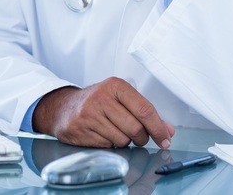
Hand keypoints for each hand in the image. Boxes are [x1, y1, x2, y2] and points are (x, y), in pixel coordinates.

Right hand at [32, 77, 174, 148]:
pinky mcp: (82, 129)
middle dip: (141, 138)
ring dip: (124, 141)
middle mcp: (102, 97)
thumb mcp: (121, 99)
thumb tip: (168, 131)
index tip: (166, 139)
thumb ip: (146, 113)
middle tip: (138, 136)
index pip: (145, 109)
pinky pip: (108, 146)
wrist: (63, 108)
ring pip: (123, 140)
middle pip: (135, 128)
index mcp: (116, 86)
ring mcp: (90, 114)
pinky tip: (103, 134)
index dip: (158, 128)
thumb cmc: (97, 102)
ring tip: (116, 131)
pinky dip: (110, 144)